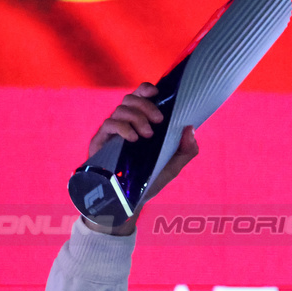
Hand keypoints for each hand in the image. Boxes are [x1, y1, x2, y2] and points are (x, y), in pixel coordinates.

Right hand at [83, 83, 199, 234]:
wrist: (128, 201)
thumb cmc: (150, 180)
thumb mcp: (173, 166)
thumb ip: (185, 150)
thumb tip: (190, 128)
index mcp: (141, 122)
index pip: (140, 96)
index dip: (146, 89)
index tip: (157, 92)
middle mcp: (126, 123)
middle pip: (130, 99)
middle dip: (146, 106)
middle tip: (158, 121)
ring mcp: (112, 132)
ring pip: (120, 109)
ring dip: (136, 117)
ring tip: (147, 136)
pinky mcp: (100, 142)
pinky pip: (109, 124)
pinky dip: (122, 127)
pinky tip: (133, 139)